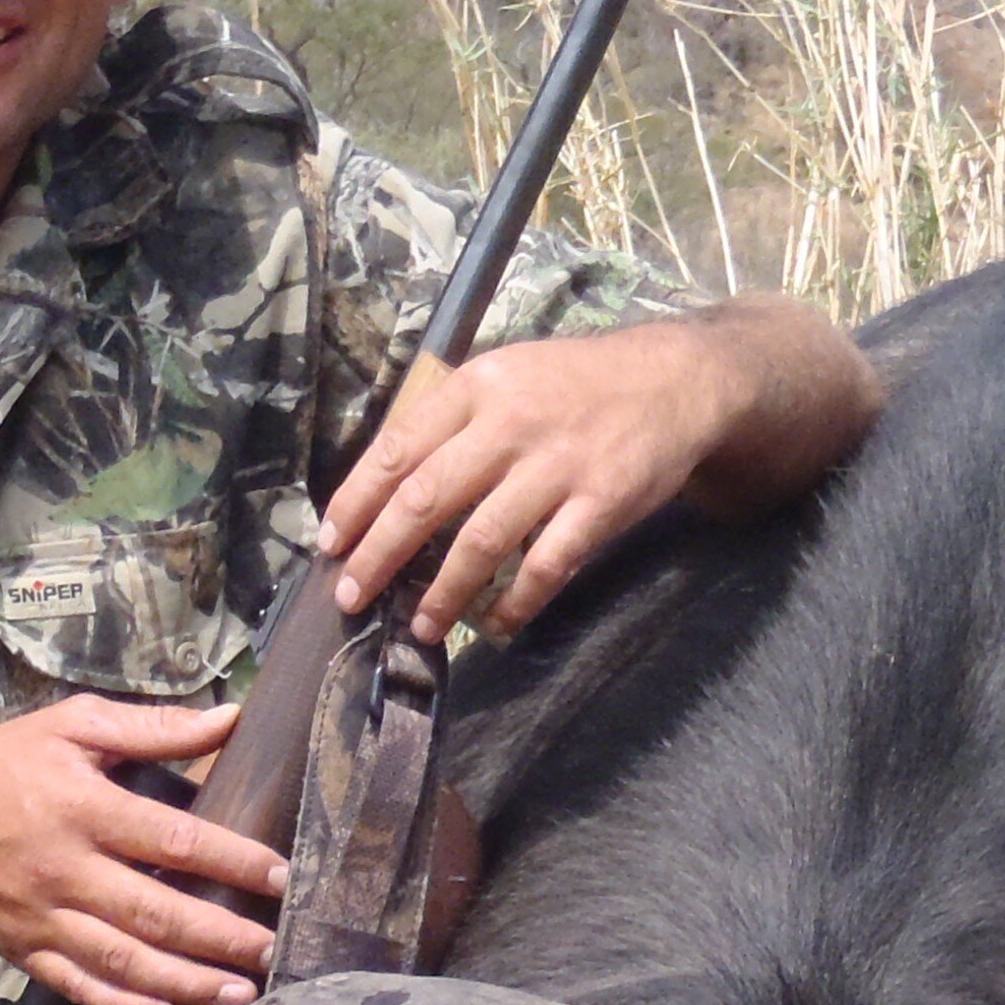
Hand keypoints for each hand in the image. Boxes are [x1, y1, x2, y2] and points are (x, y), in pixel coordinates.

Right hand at [0, 694, 288, 1004]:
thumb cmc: (5, 763)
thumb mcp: (75, 725)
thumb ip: (154, 726)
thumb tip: (230, 717)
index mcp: (84, 807)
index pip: (173, 840)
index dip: (231, 860)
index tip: (279, 876)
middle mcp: (65, 868)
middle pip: (154, 910)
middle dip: (219, 935)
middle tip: (272, 950)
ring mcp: (43, 916)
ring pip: (123, 959)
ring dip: (185, 981)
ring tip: (240, 994)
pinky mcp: (24, 950)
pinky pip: (77, 985)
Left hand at [321, 320, 740, 641]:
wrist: (673, 380)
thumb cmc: (575, 385)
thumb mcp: (506, 377)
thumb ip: (453, 423)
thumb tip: (388, 487)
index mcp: (476, 388)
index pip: (398, 449)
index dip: (356, 501)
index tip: (331, 543)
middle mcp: (510, 424)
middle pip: (426, 498)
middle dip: (380, 554)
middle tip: (352, 596)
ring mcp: (557, 465)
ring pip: (481, 541)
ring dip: (444, 592)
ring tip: (420, 627)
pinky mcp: (601, 502)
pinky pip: (547, 566)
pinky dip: (515, 603)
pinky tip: (495, 626)